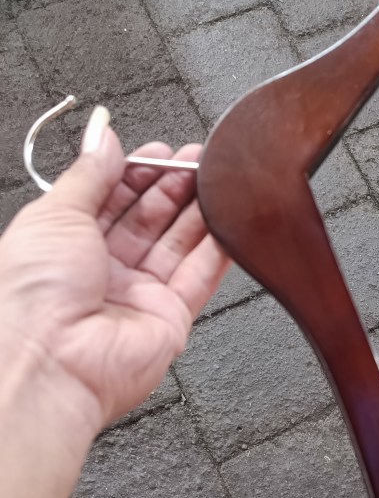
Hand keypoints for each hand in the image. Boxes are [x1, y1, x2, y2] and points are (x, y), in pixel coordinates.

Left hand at [0, 106, 230, 428]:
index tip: (163, 152)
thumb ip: (89, 171)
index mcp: (66, 242)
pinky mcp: (170, 318)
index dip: (139, 172)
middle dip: (175, 186)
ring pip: (178, 243)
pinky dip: (218, 250)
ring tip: (220, 182)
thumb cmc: (30, 296)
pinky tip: (230, 223)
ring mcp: (138, 295)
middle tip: (198, 161)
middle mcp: (102, 269)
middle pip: (150, 217)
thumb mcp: (54, 213)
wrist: (48, 362)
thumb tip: (103, 135)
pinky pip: (200, 277)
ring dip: (200, 211)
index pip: (112, 196)